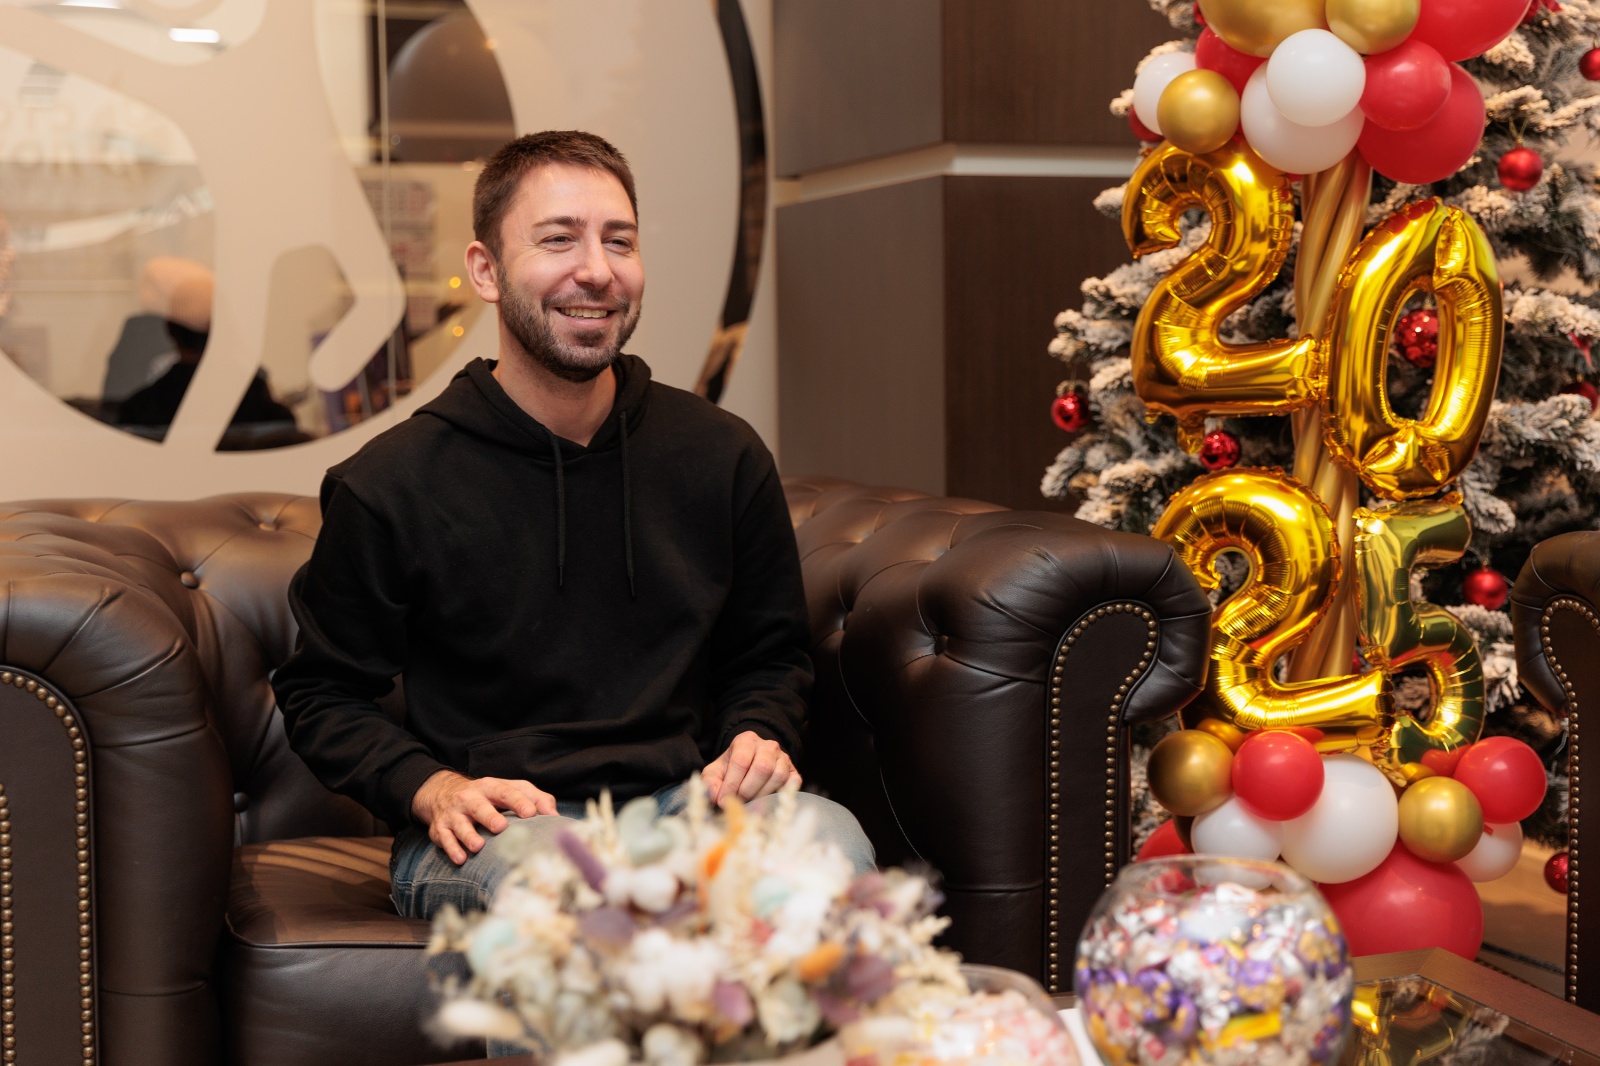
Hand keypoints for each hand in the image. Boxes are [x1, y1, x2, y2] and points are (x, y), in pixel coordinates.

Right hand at [410, 769, 557, 864]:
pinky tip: (461, 859)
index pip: (506, 792)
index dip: (519, 802)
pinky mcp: (440, 829)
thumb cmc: (488, 796)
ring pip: (460, 824)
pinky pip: (444, 839)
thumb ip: (535, 798)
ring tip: (478, 847)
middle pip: (479, 806)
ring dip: (468, 836)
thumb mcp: (510, 790)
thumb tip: (555, 816)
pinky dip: (451, 849)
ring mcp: (454, 814)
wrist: (443, 793)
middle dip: (489, 816)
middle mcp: (470, 798)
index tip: (531, 813)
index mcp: (491, 787)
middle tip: (501, 827)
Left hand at [701, 730, 799, 806]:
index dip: (731, 784)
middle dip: (747, 790)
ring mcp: (783, 757)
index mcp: (746, 740)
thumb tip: (714, 797)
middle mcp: (768, 746)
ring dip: (762, 794)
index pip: (741, 761)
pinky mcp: (793, 771)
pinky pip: (791, 783)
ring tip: (749, 802)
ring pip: (778, 776)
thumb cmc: (731, 768)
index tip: (723, 801)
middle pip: (762, 768)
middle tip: (737, 803)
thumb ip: (711, 782)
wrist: (751, 763)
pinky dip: (779, 794)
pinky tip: (766, 801)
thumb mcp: (716, 771)